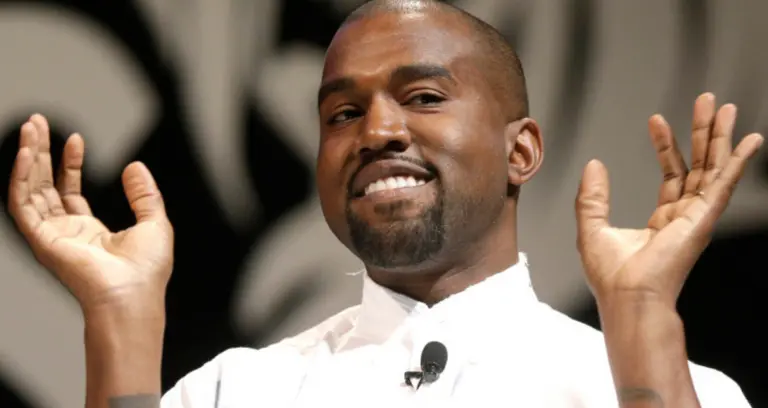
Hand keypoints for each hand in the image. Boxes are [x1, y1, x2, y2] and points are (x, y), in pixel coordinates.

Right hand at [7, 114, 173, 314]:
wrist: (133, 295)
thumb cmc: (146, 272)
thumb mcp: (154, 223)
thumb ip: (144, 195)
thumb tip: (135, 166)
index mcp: (89, 232)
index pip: (70, 192)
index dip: (71, 164)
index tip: (76, 140)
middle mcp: (66, 234)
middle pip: (45, 185)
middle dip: (41, 152)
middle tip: (37, 123)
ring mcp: (51, 237)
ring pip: (30, 189)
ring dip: (29, 157)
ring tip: (31, 128)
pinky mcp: (41, 240)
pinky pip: (22, 205)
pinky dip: (21, 178)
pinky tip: (26, 154)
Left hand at [575, 93, 762, 307]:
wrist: (627, 296)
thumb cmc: (611, 275)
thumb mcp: (592, 227)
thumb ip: (594, 196)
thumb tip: (594, 164)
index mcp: (663, 220)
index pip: (671, 174)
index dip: (666, 146)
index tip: (657, 119)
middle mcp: (684, 217)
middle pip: (699, 165)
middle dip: (702, 133)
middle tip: (707, 101)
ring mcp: (697, 218)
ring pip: (712, 168)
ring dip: (719, 137)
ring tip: (724, 107)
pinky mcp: (704, 219)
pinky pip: (724, 184)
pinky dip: (737, 161)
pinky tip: (750, 140)